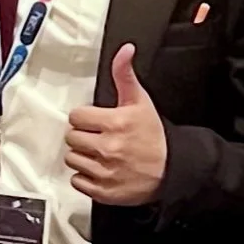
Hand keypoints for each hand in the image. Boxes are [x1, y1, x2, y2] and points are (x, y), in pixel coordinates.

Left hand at [64, 44, 167, 206]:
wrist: (172, 170)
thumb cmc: (153, 136)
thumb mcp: (140, 101)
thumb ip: (125, 74)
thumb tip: (124, 50)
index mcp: (115, 123)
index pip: (76, 116)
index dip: (85, 117)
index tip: (95, 120)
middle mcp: (108, 148)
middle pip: (72, 137)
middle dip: (82, 135)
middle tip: (97, 136)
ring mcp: (105, 172)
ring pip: (72, 159)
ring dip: (82, 155)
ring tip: (98, 153)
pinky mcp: (105, 192)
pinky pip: (77, 182)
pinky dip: (85, 177)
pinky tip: (99, 169)